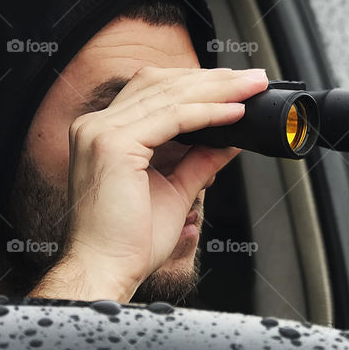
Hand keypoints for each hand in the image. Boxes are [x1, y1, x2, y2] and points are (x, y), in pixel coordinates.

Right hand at [28, 66, 267, 301]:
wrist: (105, 270)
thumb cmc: (130, 241)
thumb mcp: (175, 190)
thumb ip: (200, 160)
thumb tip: (231, 139)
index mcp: (102, 132)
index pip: (153, 90)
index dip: (197, 83)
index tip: (236, 85)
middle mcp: (95, 125)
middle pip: (162, 84)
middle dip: (213, 79)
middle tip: (254, 79)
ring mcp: (101, 132)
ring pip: (170, 96)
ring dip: (217, 89)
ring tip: (251, 88)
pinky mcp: (114, 145)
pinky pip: (173, 119)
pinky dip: (208, 113)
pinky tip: (234, 112)